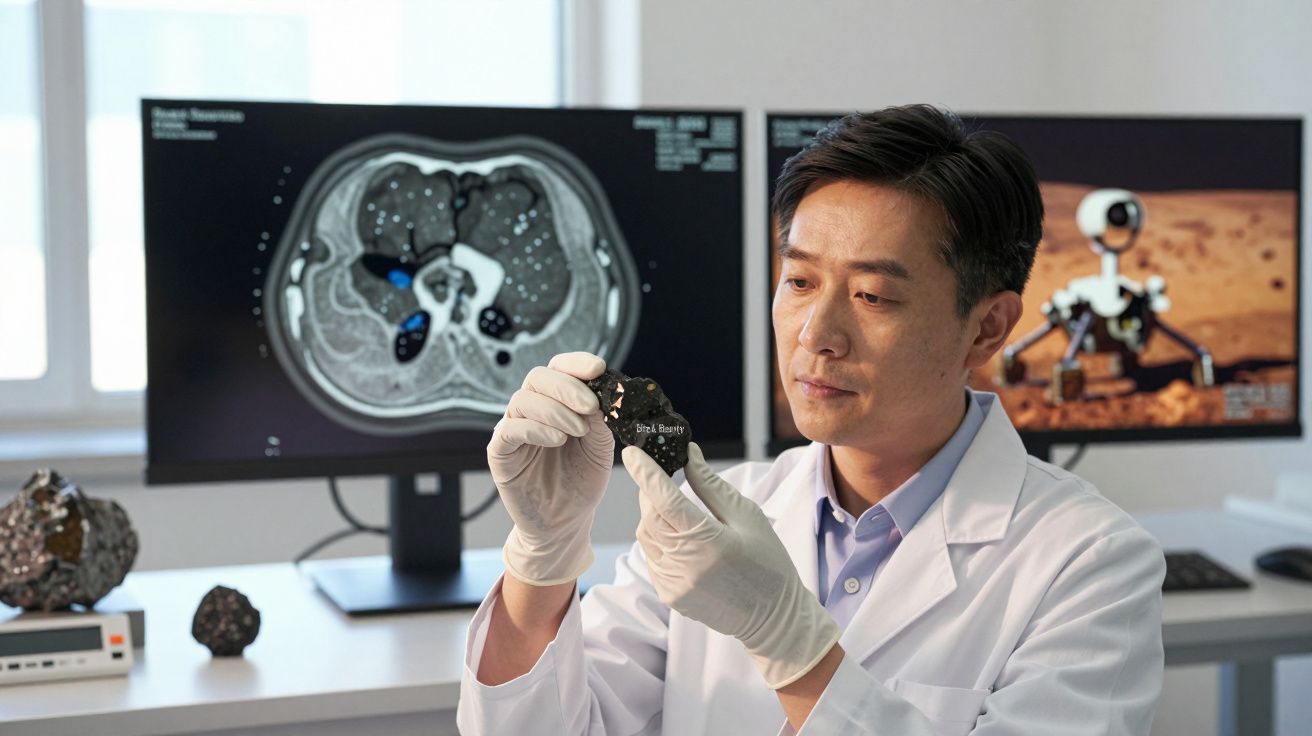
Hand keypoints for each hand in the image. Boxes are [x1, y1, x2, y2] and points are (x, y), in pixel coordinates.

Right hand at [488, 352, 614, 585]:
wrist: (566, 522)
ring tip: (578, 431)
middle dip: (567, 386)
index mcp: (556, 402)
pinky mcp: (500, 453)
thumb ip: (599, 420)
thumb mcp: (600, 447)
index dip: (576, 363)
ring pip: (522, 400)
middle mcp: (532, 410)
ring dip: (555, 410)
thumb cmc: (582, 481)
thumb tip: (599, 394)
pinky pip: (509, 430)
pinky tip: (557, 439)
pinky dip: (535, 429)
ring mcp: (513, 430)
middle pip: (538, 377)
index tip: (599, 368)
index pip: (560, 369)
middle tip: (591, 405)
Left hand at [622, 442, 840, 688]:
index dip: (646, 473)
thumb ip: (711, 486)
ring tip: (675, 507)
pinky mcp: (669, 595)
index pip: (666, 500)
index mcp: (708, 542)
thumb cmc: (768, 561)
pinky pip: (653, 557)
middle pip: (650, 516)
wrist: (774, 618)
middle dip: (650, 491)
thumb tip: (688, 455)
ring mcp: (674, 584)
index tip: (633, 452)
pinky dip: (659, 540)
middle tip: (660, 474)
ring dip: (654, 516)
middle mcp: (685, 565)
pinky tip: (681, 538)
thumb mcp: (747, 516)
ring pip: (646, 537)